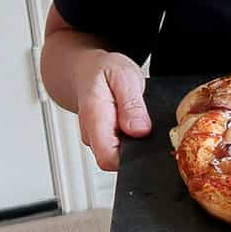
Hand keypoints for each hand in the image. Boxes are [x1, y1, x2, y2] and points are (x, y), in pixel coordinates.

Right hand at [75, 52, 151, 171]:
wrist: (85, 70)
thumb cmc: (102, 71)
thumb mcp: (123, 76)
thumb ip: (132, 104)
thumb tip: (140, 130)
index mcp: (94, 119)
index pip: (108, 158)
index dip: (131, 156)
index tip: (145, 138)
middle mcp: (91, 135)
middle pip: (116, 161)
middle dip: (136, 148)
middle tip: (144, 122)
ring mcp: (95, 140)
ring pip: (119, 156)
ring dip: (134, 143)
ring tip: (137, 118)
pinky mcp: (102, 141)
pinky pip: (120, 149)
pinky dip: (131, 139)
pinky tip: (133, 123)